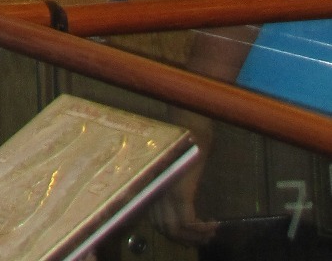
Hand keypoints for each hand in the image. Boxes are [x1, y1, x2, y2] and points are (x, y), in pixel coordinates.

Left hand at [153, 114, 216, 245]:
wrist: (190, 127)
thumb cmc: (185, 144)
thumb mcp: (175, 169)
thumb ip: (173, 187)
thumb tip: (182, 210)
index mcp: (153, 186)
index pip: (155, 221)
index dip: (172, 234)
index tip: (188, 237)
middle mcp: (156, 191)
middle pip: (164, 229)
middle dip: (184, 240)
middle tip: (202, 240)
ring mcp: (166, 192)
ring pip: (175, 230)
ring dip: (195, 238)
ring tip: (211, 234)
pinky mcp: (180, 192)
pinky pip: (189, 222)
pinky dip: (201, 229)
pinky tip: (214, 224)